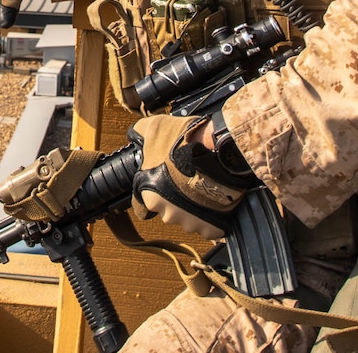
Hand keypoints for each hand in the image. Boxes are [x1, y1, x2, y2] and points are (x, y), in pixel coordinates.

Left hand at [129, 115, 244, 239]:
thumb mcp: (155, 128)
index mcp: (151, 197)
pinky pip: (209, 226)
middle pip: (168, 211)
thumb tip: (135, 134)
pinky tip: (215, 197)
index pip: (142, 207)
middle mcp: (170, 214)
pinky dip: (212, 216)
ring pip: (189, 219)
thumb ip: (141, 133)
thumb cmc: (188, 142)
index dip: (152, 192)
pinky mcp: (214, 228)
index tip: (162, 183)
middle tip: (185, 179)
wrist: (223, 149)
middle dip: (174, 198)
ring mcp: (193, 223)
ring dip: (194, 207)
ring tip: (203, 185)